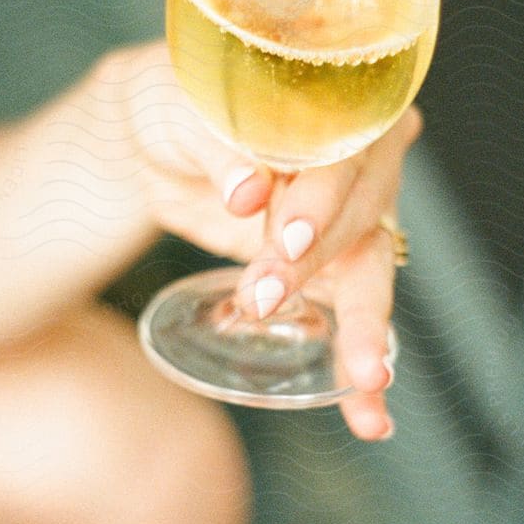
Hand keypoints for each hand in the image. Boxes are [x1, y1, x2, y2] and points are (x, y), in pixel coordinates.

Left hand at [104, 41, 421, 440]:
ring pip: (370, 275)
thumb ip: (221, 147)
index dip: (321, 200)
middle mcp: (358, 162)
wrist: (153, 142)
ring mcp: (349, 220)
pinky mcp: (327, 268)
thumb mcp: (183, 109)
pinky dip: (360, 367)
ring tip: (367, 386)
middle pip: (364, 218)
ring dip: (367, 332)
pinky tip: (371, 419)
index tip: (287, 240)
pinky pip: (353, 317)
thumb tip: (250, 192)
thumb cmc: (175, 105)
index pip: (344, 154)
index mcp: (337, 107)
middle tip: (271, 301)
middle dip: (322, 268)